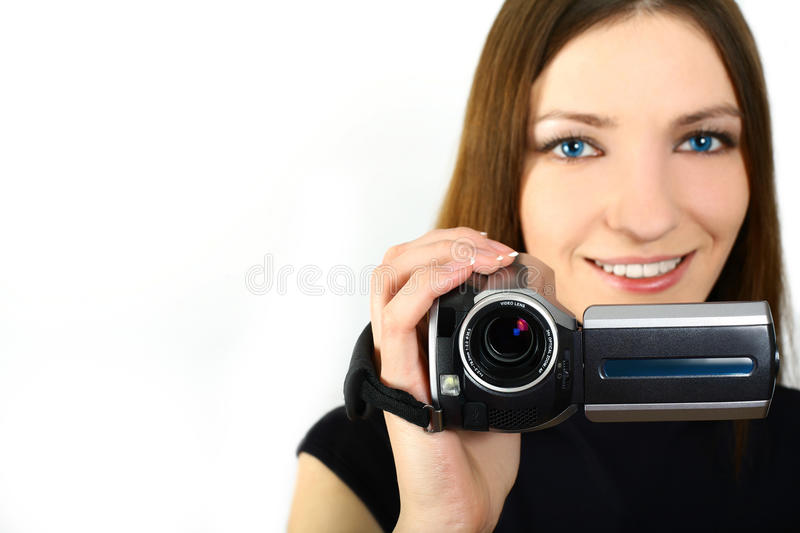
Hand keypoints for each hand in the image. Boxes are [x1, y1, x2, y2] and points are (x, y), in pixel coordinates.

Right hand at [369, 227, 520, 532]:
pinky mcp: (398, 380)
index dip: (453, 245)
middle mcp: (401, 341)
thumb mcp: (500, 380)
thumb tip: (536, 312)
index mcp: (419, 337)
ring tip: (480, 258)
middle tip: (492, 249)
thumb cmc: (475, 451)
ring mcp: (396, 358)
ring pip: (390, 275)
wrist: (461, 505)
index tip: (498, 250)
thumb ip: (502, 345)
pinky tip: (459, 278)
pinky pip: (398, 316)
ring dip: (438, 253)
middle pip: (399, 259)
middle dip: (448, 239)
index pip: (416, 267)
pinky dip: (427, 285)